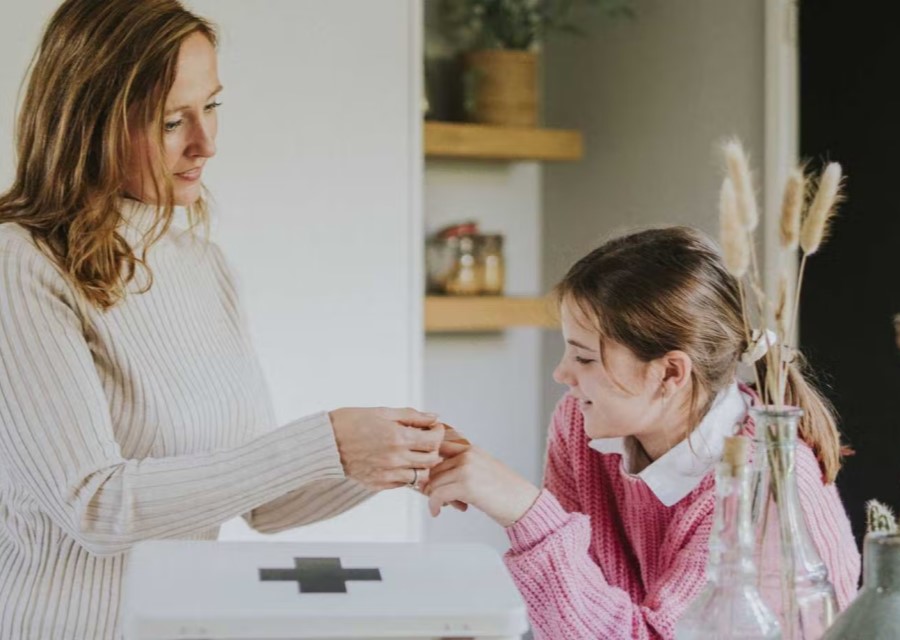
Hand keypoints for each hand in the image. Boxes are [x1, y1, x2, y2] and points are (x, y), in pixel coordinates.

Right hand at [328, 407, 443, 490]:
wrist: (325, 443)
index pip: (434, 441)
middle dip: (433, 449)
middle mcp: (396, 458)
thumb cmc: (351, 422)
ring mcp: (388, 474)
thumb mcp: (383, 412)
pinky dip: (407, 474)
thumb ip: (411, 416)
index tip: (433, 428)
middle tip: (426, 440)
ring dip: (422, 464)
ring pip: (421, 476)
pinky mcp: (379, 485)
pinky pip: (404, 484)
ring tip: (414, 453)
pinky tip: (400, 462)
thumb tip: (433, 417)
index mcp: (398, 437)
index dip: (438, 433)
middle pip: (432, 460)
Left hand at [424, 441, 540, 526]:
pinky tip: (436, 512)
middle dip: (434, 486)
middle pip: (433, 469)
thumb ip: (462, 468)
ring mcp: (466, 469)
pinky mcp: (466, 486)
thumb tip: (435, 477)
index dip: (429, 466)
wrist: (524, 504)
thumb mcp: (482, 471)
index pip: (438, 449)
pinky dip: (433, 505)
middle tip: (444, 499)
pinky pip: (437, 495)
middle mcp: (468, 455)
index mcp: (471, 449)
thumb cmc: (505, 492)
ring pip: (433, 483)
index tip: (428, 479)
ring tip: (449, 506)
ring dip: (435, 497)